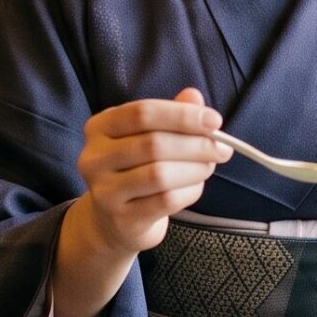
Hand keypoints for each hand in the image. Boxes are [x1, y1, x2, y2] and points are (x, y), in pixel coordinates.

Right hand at [74, 87, 230, 257]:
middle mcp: (94, 157)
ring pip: (160, 174)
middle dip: (197, 145)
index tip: (215, 121)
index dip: (182, 115)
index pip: (142, 112)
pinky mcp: (121, 219)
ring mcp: (104, 191)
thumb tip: (194, 96)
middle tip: (222, 148)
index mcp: (100, 126)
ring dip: (195, 169)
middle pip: (154, 144)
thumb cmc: (137, 169)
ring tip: (209, 167)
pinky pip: (166, 201)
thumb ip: (171, 115)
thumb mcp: (149, 135)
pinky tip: (195, 187)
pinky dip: (189, 191)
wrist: (115, 220)